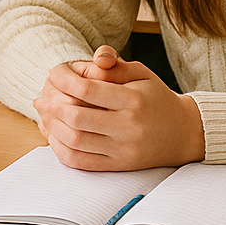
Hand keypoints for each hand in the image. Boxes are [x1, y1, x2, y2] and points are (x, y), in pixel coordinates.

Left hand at [33, 45, 204, 170]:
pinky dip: (60, 149)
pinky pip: (80, 162)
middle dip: (52, 104)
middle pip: (77, 117)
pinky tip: (53, 134)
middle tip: (42, 96)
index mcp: (133, 99)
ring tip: (44, 114)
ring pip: (75, 141)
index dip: (63, 79)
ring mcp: (123, 150)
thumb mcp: (141, 72)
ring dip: (52, 127)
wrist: (183, 133)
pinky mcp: (118, 165)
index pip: (88, 89)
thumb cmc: (156, 98)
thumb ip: (114, 64)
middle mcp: (128, 127)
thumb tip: (93, 59)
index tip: (53, 73)